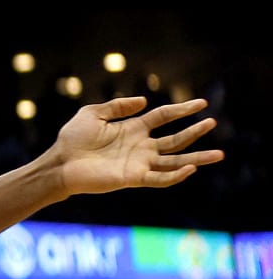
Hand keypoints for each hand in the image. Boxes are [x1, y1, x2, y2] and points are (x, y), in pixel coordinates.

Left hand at [51, 97, 221, 196]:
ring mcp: (139, 163)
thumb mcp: (93, 114)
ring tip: (219, 154)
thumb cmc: (72, 139)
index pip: (164, 117)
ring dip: (197, 158)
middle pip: (175, 139)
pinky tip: (190, 168)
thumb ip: (118, 106)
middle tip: (213, 123)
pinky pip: (160, 178)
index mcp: (133, 129)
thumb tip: (145, 100)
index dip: (182, 110)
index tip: (202, 103)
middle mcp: (141, 146)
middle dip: (194, 132)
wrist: (60, 163)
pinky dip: (176, 175)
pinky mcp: (133, 178)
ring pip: (175, 161)